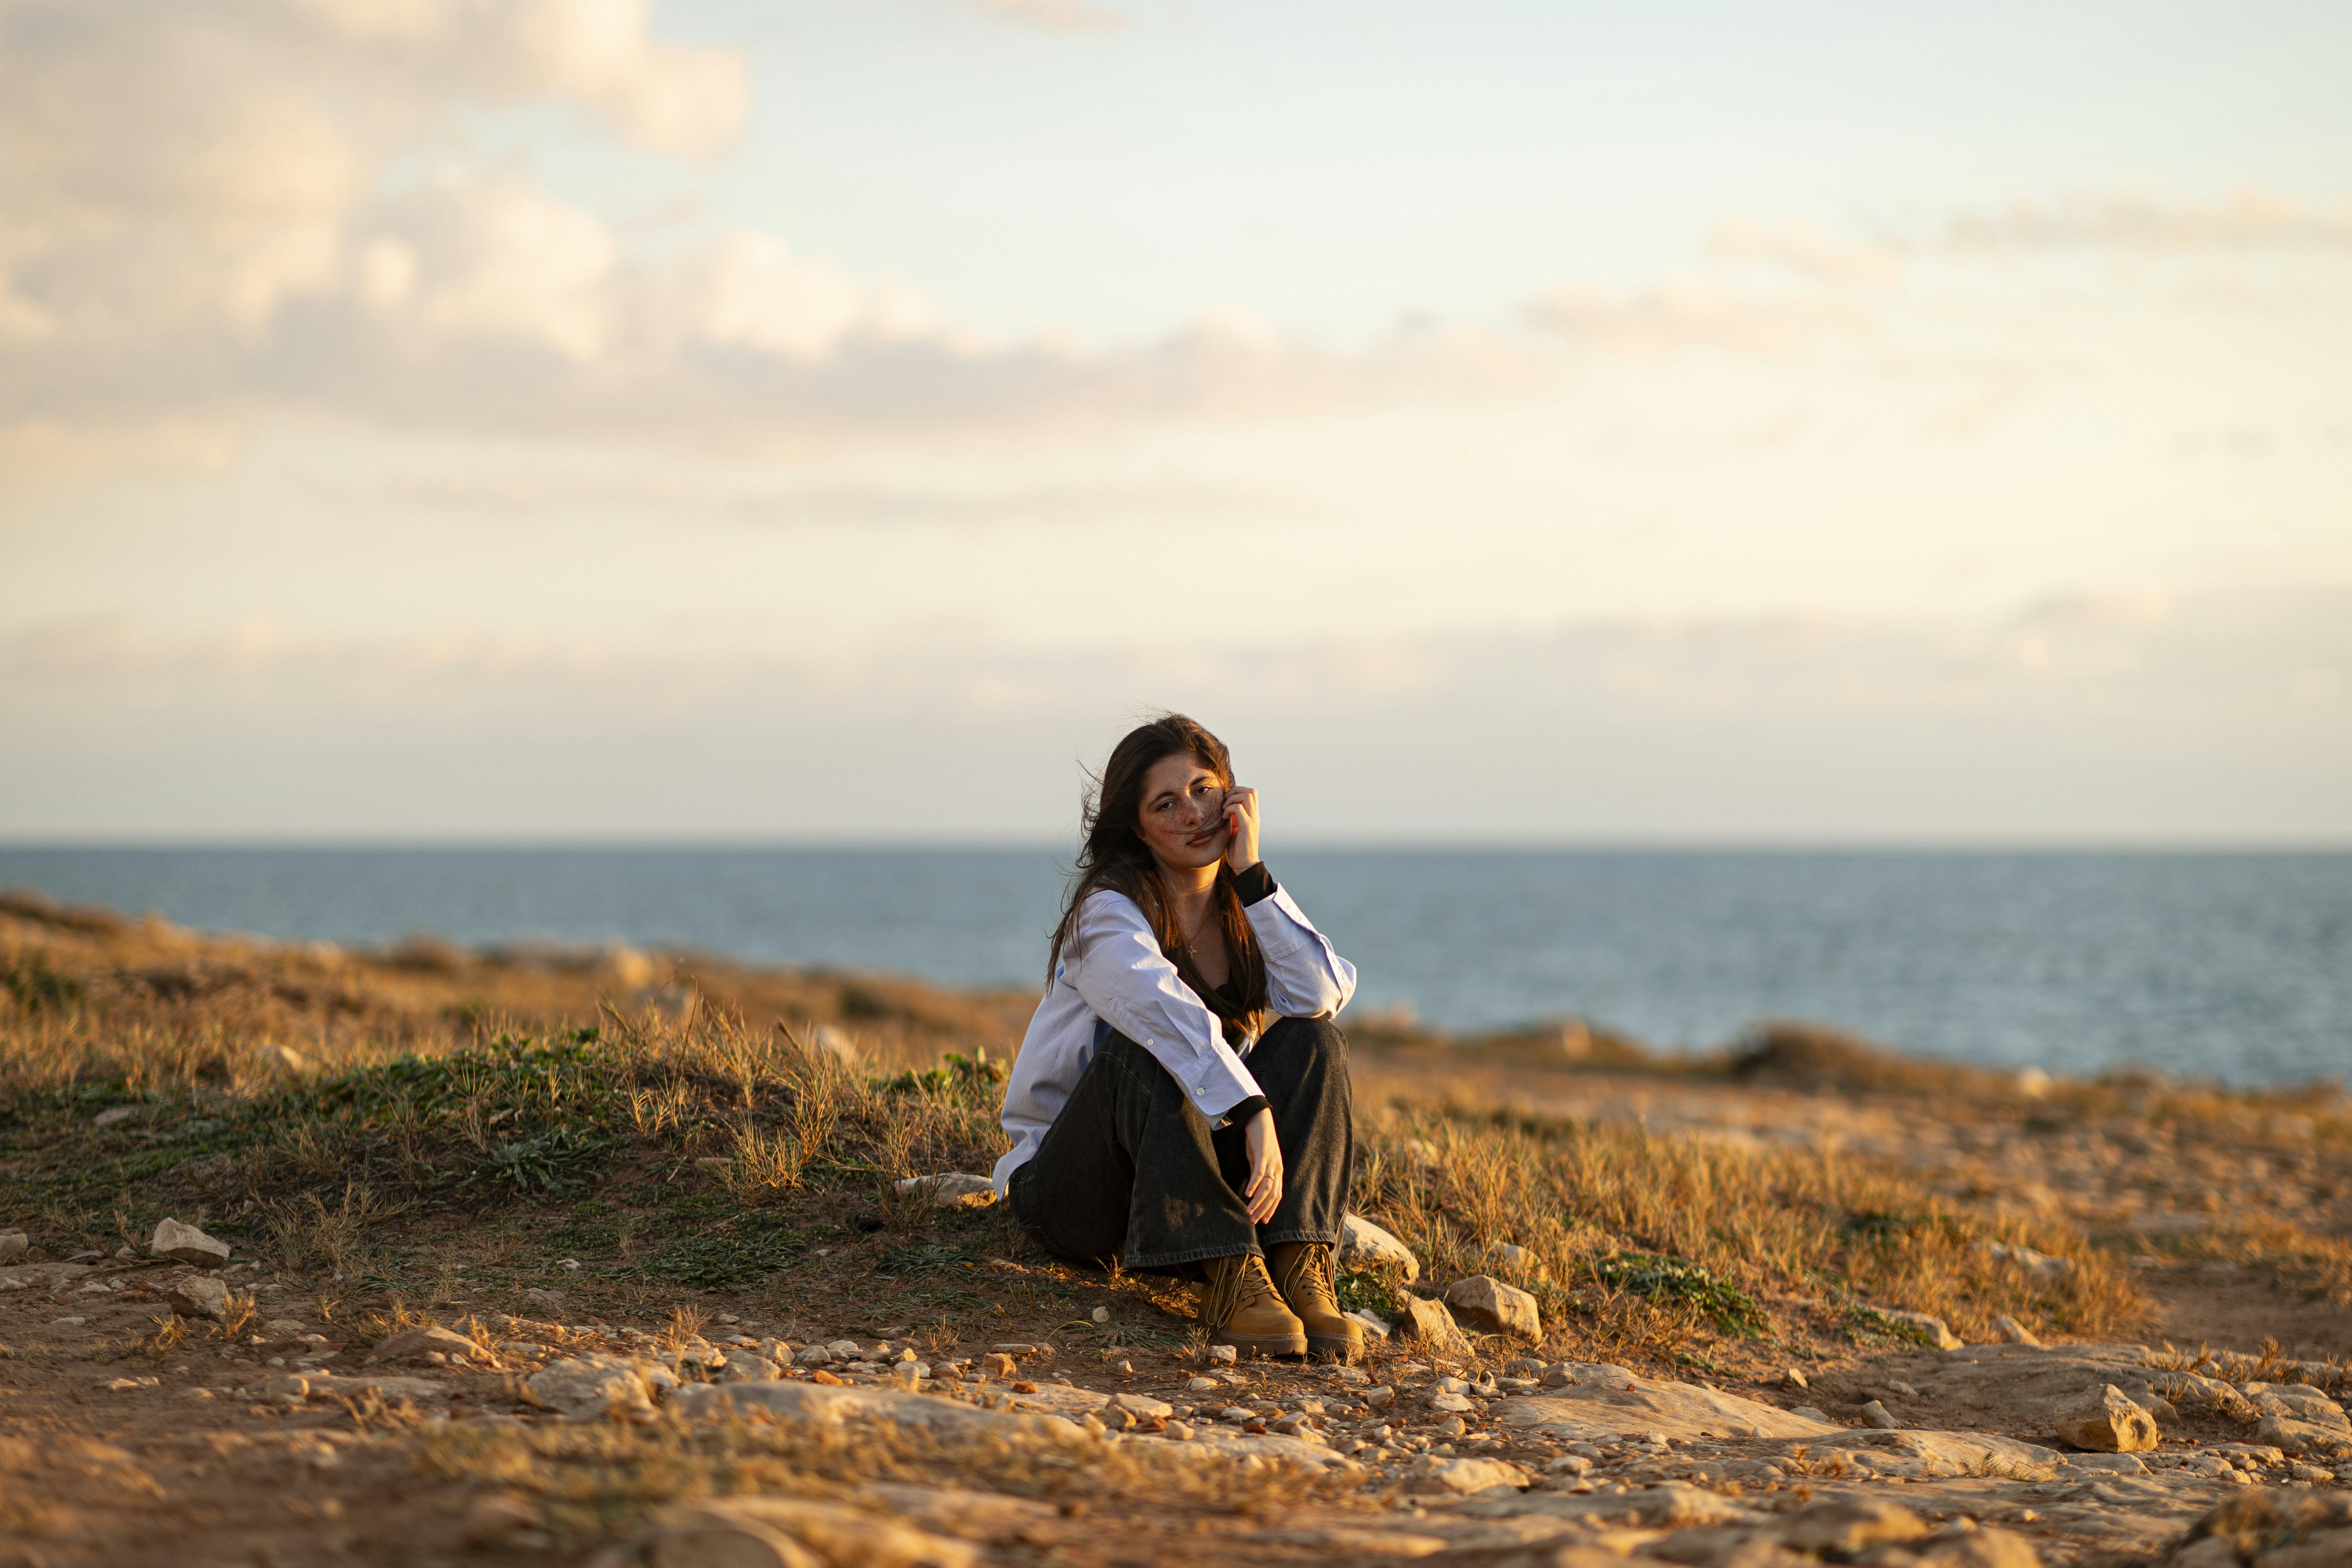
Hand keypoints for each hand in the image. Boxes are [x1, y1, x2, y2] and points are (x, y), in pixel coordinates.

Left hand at [1222, 785, 1259, 873]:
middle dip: (1235, 791)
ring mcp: (1252, 820)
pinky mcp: (1247, 827)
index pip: (1250, 793)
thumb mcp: (1234, 830)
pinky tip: (1223, 819)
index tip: (1225, 802)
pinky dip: (1228, 810)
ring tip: (1224, 810)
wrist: (1245, 865)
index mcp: (1252, 816)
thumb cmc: (1238, 850)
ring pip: (1246, 796)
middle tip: (1225, 802)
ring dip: (1232, 799)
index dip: (1237, 792)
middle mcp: (1254, 816)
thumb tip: (1225, 810)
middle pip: (1250, 791)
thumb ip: (1233, 820)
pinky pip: (1238, 808)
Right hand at [1241, 1107, 1282, 1223]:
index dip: (1271, 1209)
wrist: (1259, 1119)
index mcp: (1278, 1170)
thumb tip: (1253, 1189)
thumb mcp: (1258, 1160)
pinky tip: (1247, 1194)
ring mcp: (1271, 1162)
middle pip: (1273, 1195)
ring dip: (1257, 1202)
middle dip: (1263, 1210)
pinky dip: (1253, 1185)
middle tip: (1253, 1221)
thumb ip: (1258, 1174)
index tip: (1262, 1221)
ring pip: (1266, 1188)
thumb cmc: (1258, 1140)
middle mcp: (1277, 1168)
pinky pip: (1259, 1173)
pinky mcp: (1263, 1155)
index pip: (1277, 1195)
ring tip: (1248, 1211)